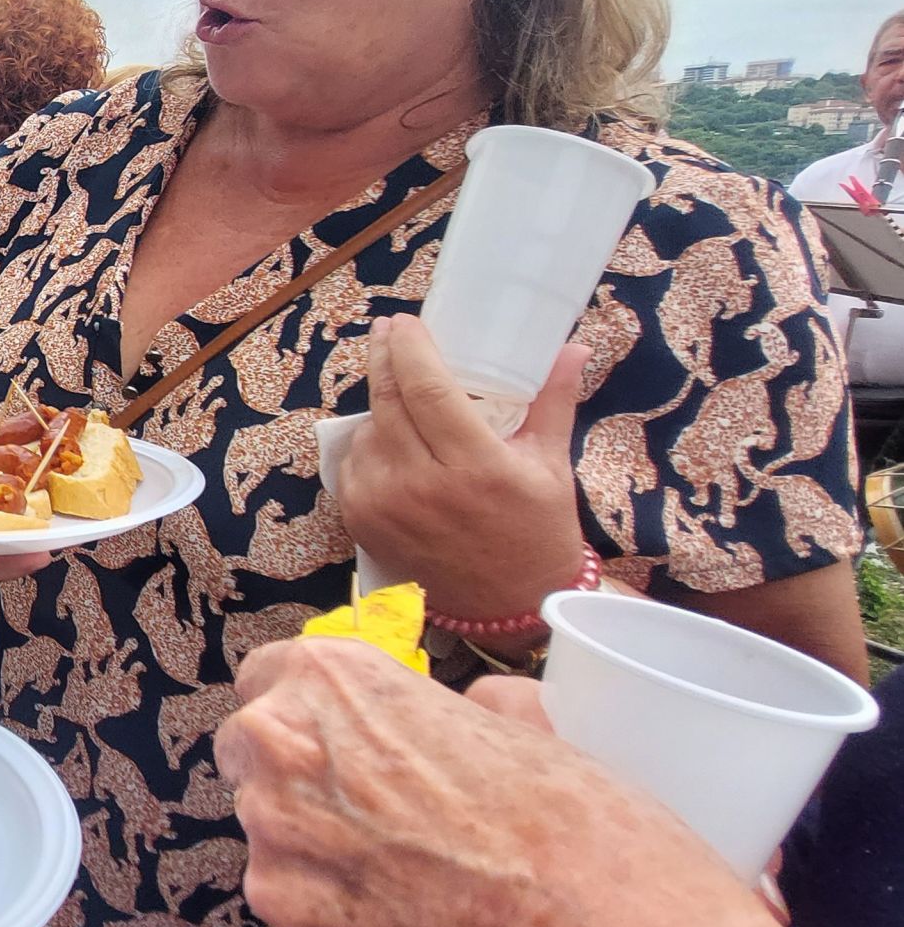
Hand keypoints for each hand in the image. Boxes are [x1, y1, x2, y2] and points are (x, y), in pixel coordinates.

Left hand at [216, 637, 848, 926]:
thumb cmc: (569, 821)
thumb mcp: (528, 723)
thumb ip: (471, 705)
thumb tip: (476, 706)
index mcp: (333, 675)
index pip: (272, 673)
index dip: (311, 707)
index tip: (340, 731)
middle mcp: (281, 739)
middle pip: (253, 748)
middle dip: (298, 773)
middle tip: (368, 807)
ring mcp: (271, 828)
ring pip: (266, 826)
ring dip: (313, 843)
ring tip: (397, 872)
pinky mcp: (281, 908)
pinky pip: (292, 896)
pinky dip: (331, 908)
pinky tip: (398, 919)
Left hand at [336, 315, 588, 619]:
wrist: (508, 605)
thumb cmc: (536, 530)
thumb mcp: (551, 465)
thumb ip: (552, 401)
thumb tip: (571, 347)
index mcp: (475, 467)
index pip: (427, 389)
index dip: (410, 348)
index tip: (405, 321)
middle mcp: (423, 486)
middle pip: (388, 401)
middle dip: (384, 358)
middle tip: (388, 333)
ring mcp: (386, 507)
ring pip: (368, 432)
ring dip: (380, 406)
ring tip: (404, 398)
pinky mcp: (363, 524)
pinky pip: (354, 466)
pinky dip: (369, 447)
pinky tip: (391, 442)